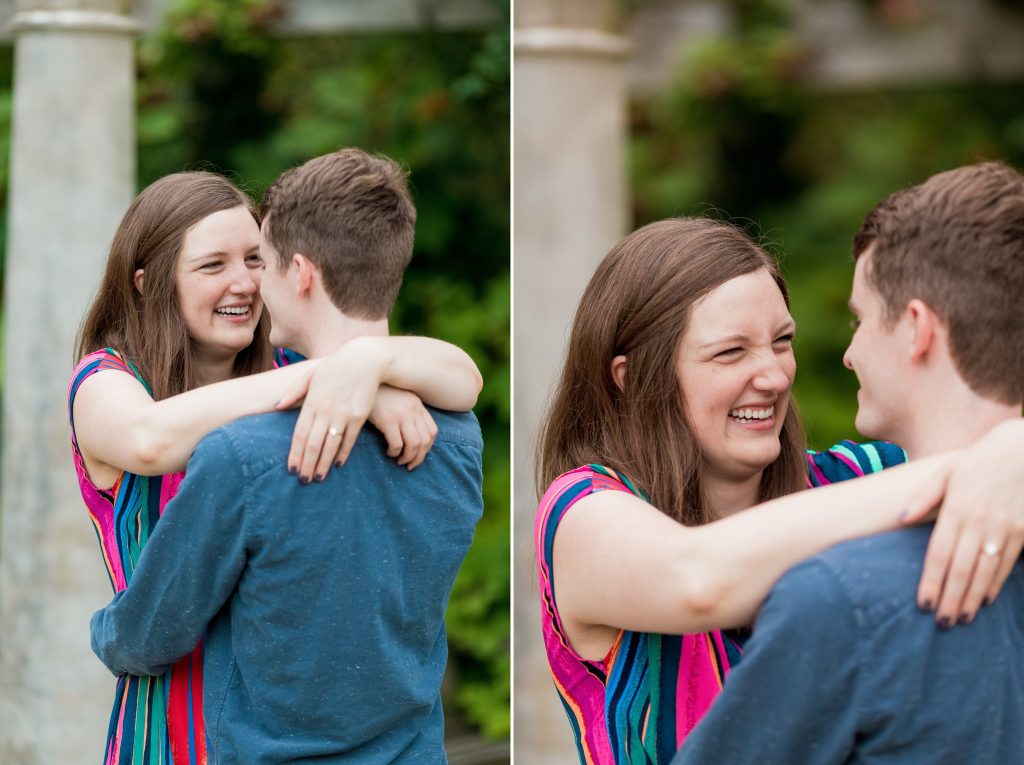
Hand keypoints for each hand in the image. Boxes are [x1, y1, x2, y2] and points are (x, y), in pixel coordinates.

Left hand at [279, 340, 388, 481]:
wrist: (365, 359)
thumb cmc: (336, 366)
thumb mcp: (311, 375)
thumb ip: (293, 391)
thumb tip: (277, 406)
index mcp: (311, 402)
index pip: (300, 434)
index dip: (295, 453)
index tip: (291, 469)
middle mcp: (325, 411)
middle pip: (313, 444)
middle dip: (307, 464)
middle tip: (303, 480)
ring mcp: (343, 414)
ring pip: (330, 445)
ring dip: (323, 464)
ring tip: (318, 478)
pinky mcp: (359, 416)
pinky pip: (349, 439)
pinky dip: (343, 453)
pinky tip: (338, 464)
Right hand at [369, 386, 436, 469]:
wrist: (365, 379)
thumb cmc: (379, 392)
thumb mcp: (399, 398)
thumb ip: (408, 411)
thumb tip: (411, 433)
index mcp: (418, 405)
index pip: (432, 432)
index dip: (427, 447)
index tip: (418, 454)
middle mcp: (413, 410)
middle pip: (425, 441)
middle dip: (419, 457)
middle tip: (410, 465)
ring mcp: (401, 415)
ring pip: (414, 444)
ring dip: (408, 457)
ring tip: (400, 460)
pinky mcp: (387, 420)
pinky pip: (397, 443)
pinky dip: (394, 452)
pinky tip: (389, 452)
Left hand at [903, 418, 1023, 625]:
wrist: (1022, 450)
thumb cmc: (977, 462)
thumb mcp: (945, 472)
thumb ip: (923, 497)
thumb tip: (901, 518)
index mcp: (955, 509)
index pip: (939, 554)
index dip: (930, 582)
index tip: (923, 604)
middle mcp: (979, 522)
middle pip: (961, 569)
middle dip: (950, 598)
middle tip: (941, 623)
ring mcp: (1004, 529)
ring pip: (985, 572)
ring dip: (972, 598)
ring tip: (960, 619)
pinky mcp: (1022, 531)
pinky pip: (1007, 564)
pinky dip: (995, 584)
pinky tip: (984, 600)